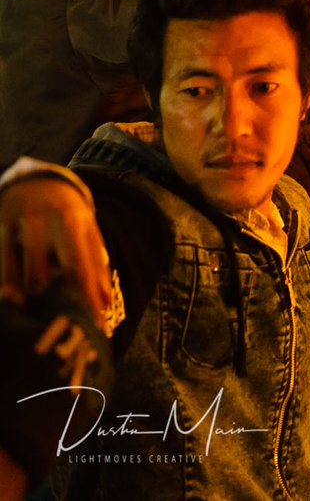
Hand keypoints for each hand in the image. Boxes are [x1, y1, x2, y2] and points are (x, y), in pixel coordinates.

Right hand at [0, 177, 111, 322]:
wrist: (35, 177)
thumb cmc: (67, 212)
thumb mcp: (86, 230)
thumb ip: (95, 263)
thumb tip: (106, 303)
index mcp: (73, 221)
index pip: (79, 267)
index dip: (86, 299)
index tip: (92, 324)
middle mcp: (45, 220)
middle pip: (42, 274)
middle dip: (49, 302)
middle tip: (59, 324)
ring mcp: (18, 223)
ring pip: (17, 274)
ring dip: (27, 297)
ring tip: (32, 314)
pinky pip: (2, 263)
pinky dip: (7, 285)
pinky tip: (11, 300)